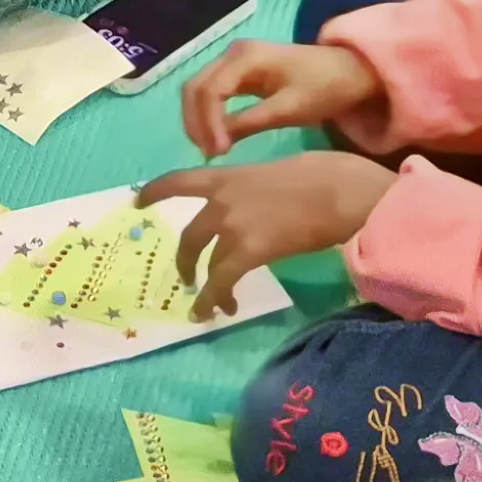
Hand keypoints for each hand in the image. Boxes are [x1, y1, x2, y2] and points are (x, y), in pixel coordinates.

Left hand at [136, 151, 399, 316]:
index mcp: (231, 175)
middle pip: (190, 235)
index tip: (137, 201)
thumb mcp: (285, 168)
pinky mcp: (249, 252)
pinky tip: (215, 312)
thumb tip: (268, 197)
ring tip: (210, 305)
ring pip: (207, 263)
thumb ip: (262, 185)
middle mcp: (223, 200)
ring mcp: (233, 227)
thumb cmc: (329, 175)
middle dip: (186, 259)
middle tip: (187, 276)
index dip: (155, 192)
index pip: (181, 181)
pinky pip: (221, 282)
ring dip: (205, 287)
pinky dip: (214, 300)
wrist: (345, 193)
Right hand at [179, 41, 383, 156]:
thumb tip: (215, 144)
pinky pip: (212, 91)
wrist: (350, 71)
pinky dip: (208, 114)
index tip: (217, 153)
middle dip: (196, 122)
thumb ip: (249, 122)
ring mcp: (234, 60)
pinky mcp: (240, 71)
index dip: (207, 123)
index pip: (209, 90)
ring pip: (199, 89)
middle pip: (195, 87)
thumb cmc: (324, 89)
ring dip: (198, 119)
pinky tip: (217, 137)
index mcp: (246, 57)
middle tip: (209, 154)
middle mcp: (233, 53)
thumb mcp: (289, 109)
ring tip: (211, 150)